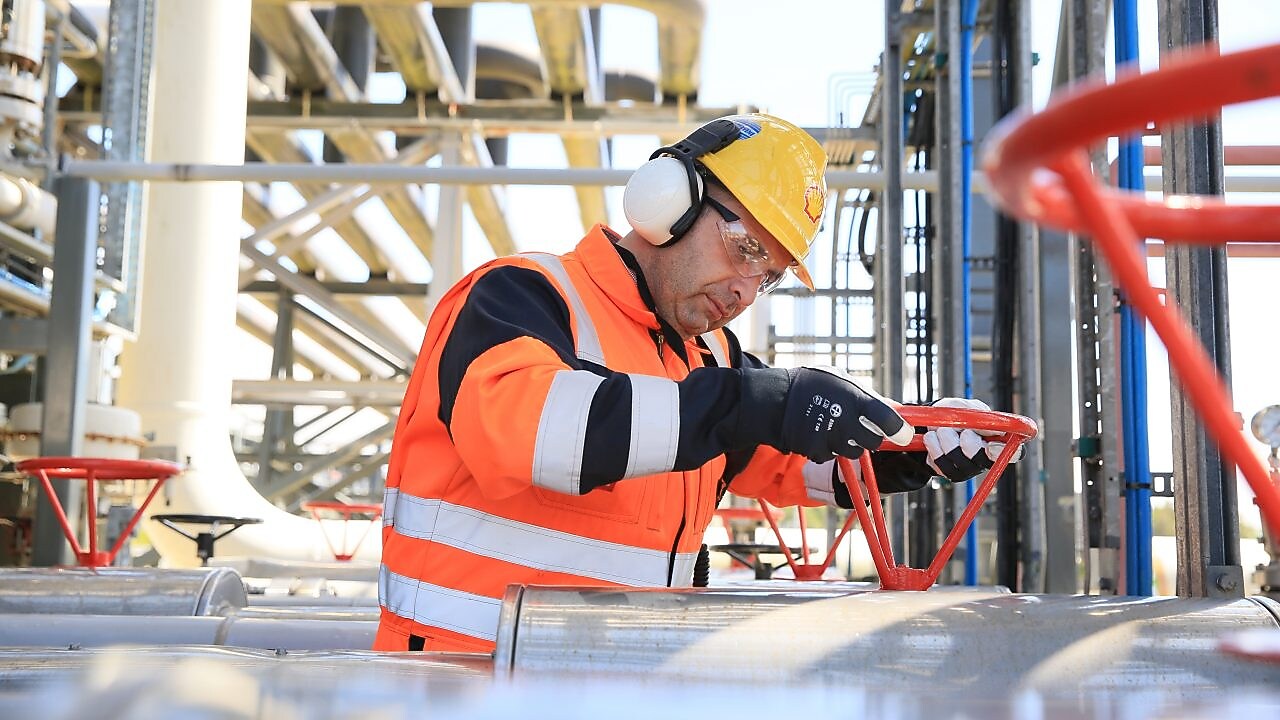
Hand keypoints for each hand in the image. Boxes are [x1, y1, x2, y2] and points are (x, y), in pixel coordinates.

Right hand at [781, 367, 911, 461]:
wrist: (774, 401)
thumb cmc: (811, 385)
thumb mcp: (842, 381)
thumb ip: (869, 397)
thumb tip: (896, 410)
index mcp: (854, 399)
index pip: (888, 420)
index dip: (900, 430)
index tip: (903, 434)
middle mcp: (845, 421)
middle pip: (874, 442)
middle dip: (872, 437)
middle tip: (861, 427)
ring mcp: (830, 439)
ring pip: (854, 452)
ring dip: (850, 443)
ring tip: (835, 426)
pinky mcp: (817, 452)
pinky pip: (834, 456)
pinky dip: (830, 448)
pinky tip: (819, 433)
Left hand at [921, 398, 1021, 482]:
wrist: (930, 421)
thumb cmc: (955, 413)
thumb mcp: (967, 407)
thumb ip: (979, 414)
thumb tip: (992, 426)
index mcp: (997, 440)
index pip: (1014, 453)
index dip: (1003, 451)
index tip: (990, 444)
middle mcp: (984, 457)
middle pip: (983, 460)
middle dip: (970, 443)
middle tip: (962, 430)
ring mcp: (966, 467)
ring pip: (960, 461)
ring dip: (947, 439)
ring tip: (942, 428)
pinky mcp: (948, 471)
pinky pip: (940, 463)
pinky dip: (934, 445)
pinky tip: (933, 437)